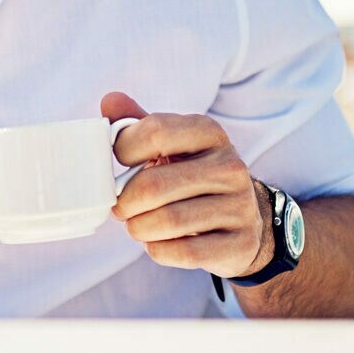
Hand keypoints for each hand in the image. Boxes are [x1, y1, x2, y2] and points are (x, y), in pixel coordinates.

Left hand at [102, 91, 272, 279]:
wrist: (245, 219)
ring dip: (139, 228)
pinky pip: (183, 252)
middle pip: (153, 186)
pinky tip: (161, 242)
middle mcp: (230, 166)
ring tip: (139, 225)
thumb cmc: (193, 176)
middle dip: (125, 202)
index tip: (120, 163)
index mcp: (210, 133)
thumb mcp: (172, 144)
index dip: (123, 149)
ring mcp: (240, 206)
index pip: (155, 132)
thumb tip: (109, 100)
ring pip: (166, 222)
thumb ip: (138, 123)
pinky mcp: (240, 243)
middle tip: (121, 207)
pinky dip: (159, 250)